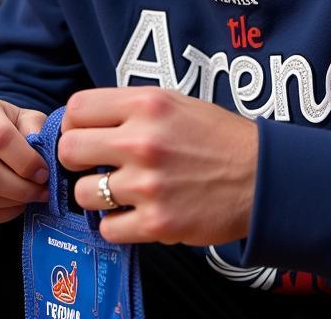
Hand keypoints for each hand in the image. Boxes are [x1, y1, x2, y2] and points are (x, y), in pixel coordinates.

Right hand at [0, 94, 48, 225]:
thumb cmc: (10, 126)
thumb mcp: (27, 118)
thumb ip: (37, 133)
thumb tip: (43, 160)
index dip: (25, 160)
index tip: (43, 171)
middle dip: (21, 188)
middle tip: (41, 190)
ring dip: (14, 203)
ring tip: (31, 196)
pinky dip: (2, 215)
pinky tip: (15, 204)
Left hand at [59, 87, 257, 245]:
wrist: (261, 176)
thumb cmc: (217, 137)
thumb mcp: (174, 101)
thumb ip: (130, 108)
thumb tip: (86, 121)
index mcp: (146, 104)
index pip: (77, 108)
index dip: (74, 122)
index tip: (83, 132)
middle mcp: (142, 140)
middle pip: (69, 149)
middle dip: (77, 159)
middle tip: (94, 164)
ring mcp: (147, 184)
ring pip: (83, 193)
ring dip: (97, 195)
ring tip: (120, 191)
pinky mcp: (157, 222)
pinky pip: (107, 228)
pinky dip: (117, 224)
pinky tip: (135, 212)